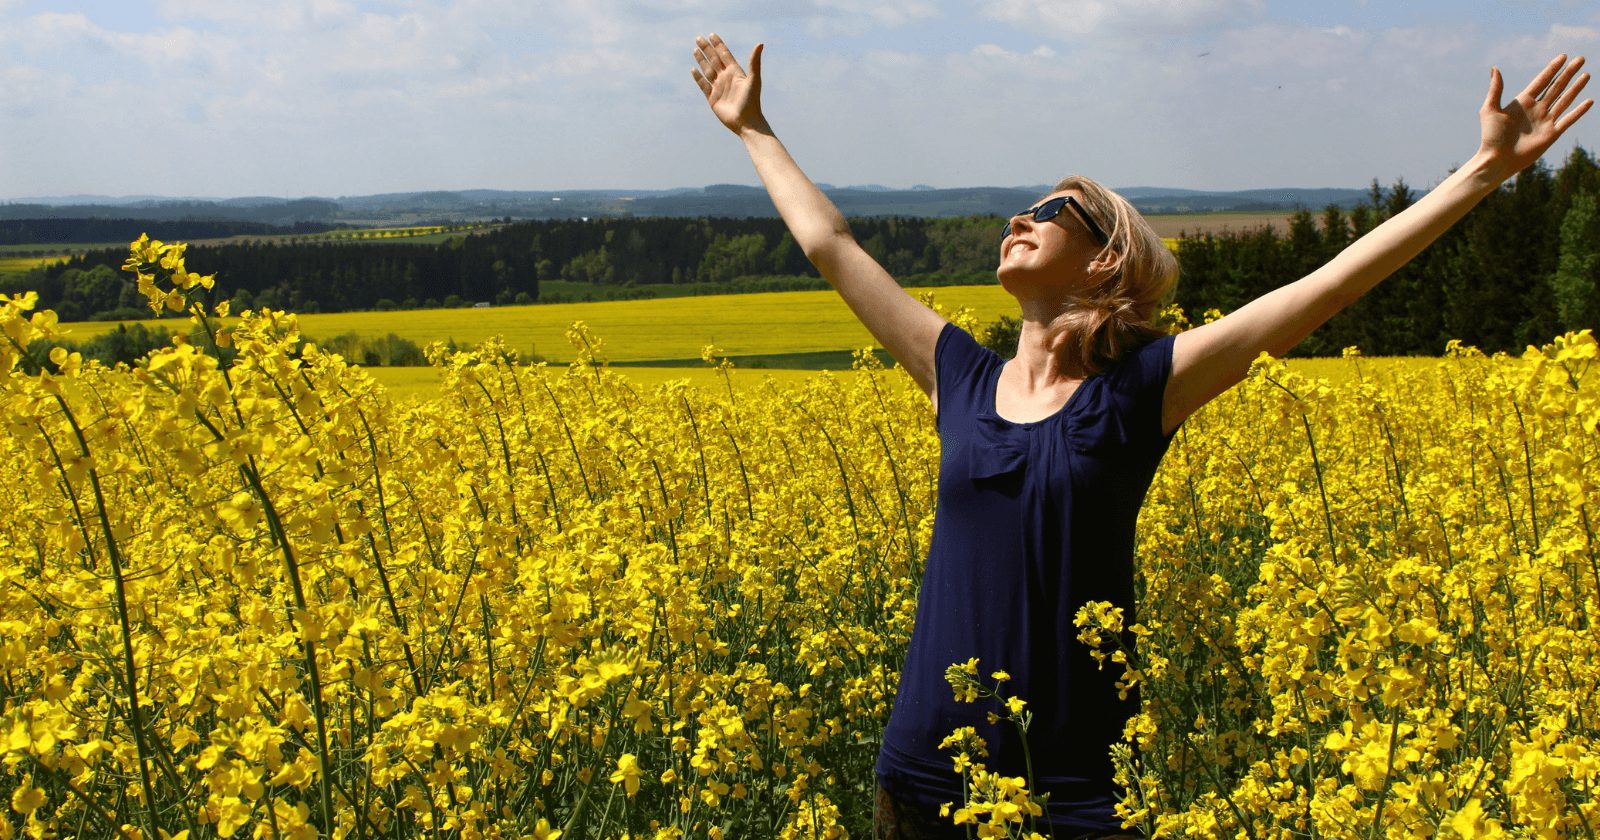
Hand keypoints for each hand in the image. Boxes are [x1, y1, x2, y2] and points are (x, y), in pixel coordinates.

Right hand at [692, 33, 766, 134]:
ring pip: (707, 70)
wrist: (746, 122)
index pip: (725, 54)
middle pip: (714, 60)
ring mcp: (718, 88)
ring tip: (695, 50)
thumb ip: (754, 62)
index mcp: (735, 72)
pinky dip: (698, 77)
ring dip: (701, 60)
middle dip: (707, 49)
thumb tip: (760, 44)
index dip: (718, 44)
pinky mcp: (712, 98)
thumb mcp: (754, 79)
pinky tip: (693, 69)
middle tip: (698, 38)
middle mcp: (726, 78)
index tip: (712, 35)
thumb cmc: (752, 101)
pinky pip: (703, 85)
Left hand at [1478, 54, 1591, 178]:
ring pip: (1564, 100)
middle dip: (1568, 73)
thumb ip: (1495, 89)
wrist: (1497, 159)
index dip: (1552, 68)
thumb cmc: (1491, 136)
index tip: (1563, 56)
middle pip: (1556, 86)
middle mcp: (1536, 109)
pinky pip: (1568, 119)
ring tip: (1586, 74)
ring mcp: (1545, 121)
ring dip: (1576, 87)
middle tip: (1581, 59)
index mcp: (1522, 102)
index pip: (1541, 81)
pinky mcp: (1552, 134)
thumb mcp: (1490, 109)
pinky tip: (1589, 101)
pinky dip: (1579, 111)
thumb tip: (1495, 68)